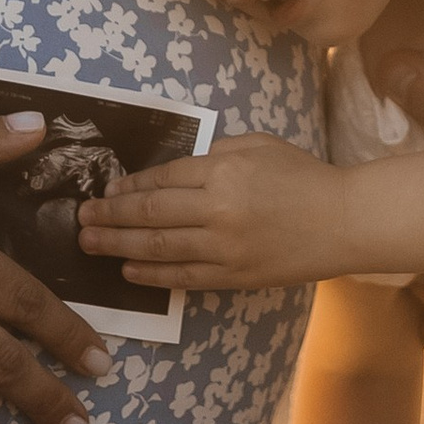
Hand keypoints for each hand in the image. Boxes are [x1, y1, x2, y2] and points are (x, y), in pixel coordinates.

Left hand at [75, 129, 352, 288]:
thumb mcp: (257, 145)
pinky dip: (151, 275)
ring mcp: (224, 247)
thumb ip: (214, 153)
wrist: (343, 221)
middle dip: (109, 217)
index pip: (162, 178)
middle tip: (81, 219)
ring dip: (118, 245)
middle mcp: (218, 209)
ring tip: (90, 244)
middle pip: (150, 213)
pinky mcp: (233, 276)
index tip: (105, 191)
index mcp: (224, 169)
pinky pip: (182, 277)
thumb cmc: (302, 176)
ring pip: (158, 248)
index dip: (128, 186)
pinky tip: (128, 270)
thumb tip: (170, 171)